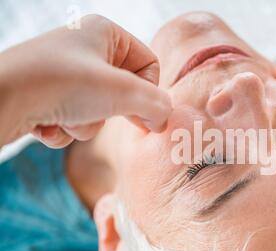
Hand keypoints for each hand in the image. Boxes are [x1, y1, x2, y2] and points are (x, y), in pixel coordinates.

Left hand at [0, 15, 171, 147]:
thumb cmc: (59, 84)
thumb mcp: (120, 91)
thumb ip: (155, 104)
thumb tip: (164, 119)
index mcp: (105, 34)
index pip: (148, 64)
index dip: (149, 92)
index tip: (147, 117)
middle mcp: (85, 50)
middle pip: (124, 91)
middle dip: (111, 110)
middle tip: (101, 113)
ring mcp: (66, 74)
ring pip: (100, 110)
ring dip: (87, 123)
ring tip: (67, 116)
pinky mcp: (49, 96)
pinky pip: (76, 119)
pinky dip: (66, 128)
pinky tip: (48, 123)